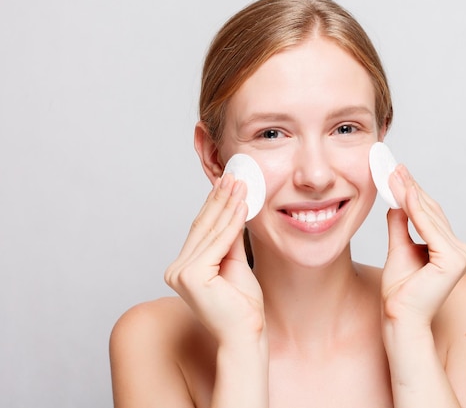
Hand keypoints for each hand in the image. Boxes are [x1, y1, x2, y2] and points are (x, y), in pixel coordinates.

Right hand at [164, 174, 264, 343]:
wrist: (246, 334)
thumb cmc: (242, 306)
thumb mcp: (234, 263)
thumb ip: (230, 239)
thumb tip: (234, 209)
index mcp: (183, 268)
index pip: (201, 229)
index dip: (215, 204)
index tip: (228, 182)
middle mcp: (176, 270)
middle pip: (204, 227)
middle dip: (221, 198)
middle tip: (235, 174)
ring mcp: (181, 273)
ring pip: (211, 231)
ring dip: (228, 204)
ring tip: (241, 183)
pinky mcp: (192, 276)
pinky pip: (219, 243)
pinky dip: (233, 222)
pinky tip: (243, 205)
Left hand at [381, 165, 465, 328]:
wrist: (398, 316)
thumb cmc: (399, 291)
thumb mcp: (398, 249)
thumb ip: (401, 226)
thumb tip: (397, 203)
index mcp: (450, 249)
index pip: (429, 215)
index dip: (413, 192)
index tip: (398, 172)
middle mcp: (460, 250)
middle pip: (430, 212)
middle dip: (410, 187)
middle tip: (394, 166)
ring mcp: (460, 255)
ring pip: (429, 216)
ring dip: (410, 193)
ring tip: (394, 174)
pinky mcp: (452, 260)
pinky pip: (429, 227)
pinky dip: (415, 208)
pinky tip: (404, 192)